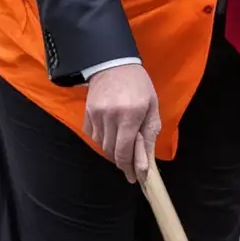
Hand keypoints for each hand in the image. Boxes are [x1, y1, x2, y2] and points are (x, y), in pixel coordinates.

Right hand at [84, 63, 159, 181]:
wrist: (113, 63)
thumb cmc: (138, 85)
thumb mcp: (152, 107)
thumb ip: (149, 134)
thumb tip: (145, 162)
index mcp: (131, 115)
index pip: (126, 150)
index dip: (129, 167)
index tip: (134, 178)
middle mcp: (111, 116)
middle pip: (112, 151)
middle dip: (122, 161)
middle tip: (130, 165)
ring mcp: (97, 115)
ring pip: (102, 145)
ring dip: (112, 150)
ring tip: (122, 144)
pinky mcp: (87, 113)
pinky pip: (92, 135)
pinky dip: (102, 139)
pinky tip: (110, 133)